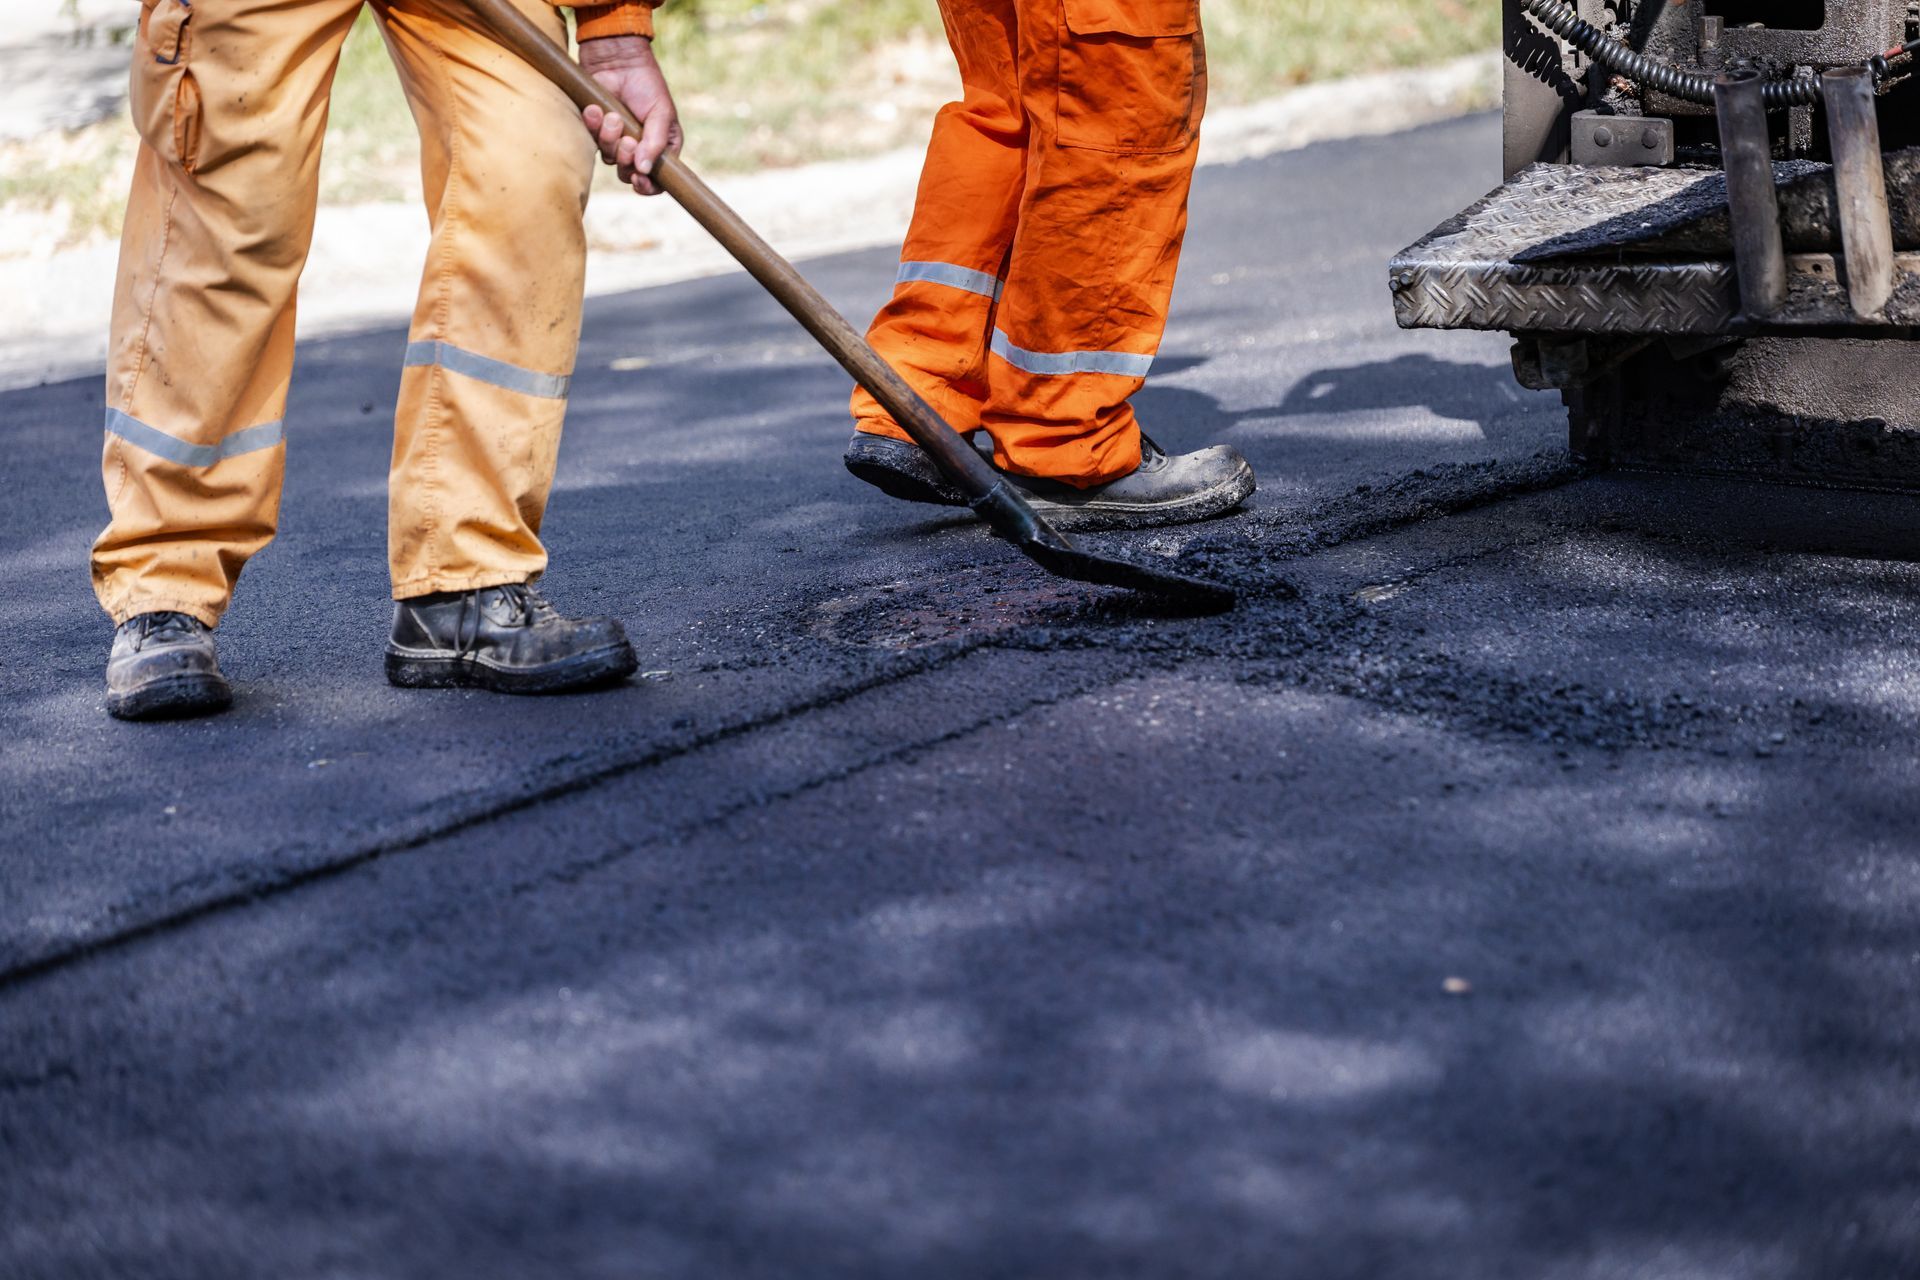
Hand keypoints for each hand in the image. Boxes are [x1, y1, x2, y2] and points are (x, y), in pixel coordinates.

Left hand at [578, 36, 681, 196]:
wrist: (618, 59)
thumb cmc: (647, 84)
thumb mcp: (662, 113)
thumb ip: (656, 143)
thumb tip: (644, 170)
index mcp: (659, 148)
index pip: (655, 182)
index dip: (646, 186)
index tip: (638, 178)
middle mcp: (637, 149)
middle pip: (627, 173)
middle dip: (626, 159)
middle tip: (629, 140)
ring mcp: (615, 140)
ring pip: (609, 158)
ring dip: (610, 139)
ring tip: (613, 116)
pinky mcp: (596, 130)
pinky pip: (591, 139)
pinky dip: (593, 126)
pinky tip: (595, 109)